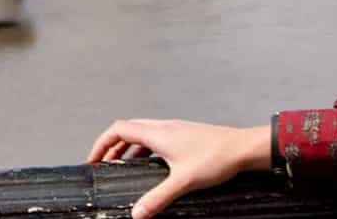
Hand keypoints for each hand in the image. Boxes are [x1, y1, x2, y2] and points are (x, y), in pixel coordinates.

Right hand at [87, 119, 271, 218]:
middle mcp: (163, 127)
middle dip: (112, 146)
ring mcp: (175, 129)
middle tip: (105, 164)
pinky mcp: (185, 135)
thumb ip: (158, 198)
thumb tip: (137, 213)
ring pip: (142, 132)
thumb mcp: (182, 182)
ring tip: (124, 165)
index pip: (118, 130)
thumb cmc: (216, 158)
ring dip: (129, 147)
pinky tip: (152, 165)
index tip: (94, 159)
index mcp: (157, 133)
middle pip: (127, 129)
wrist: (243, 148)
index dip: (101, 144)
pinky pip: (156, 137)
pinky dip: (145, 148)